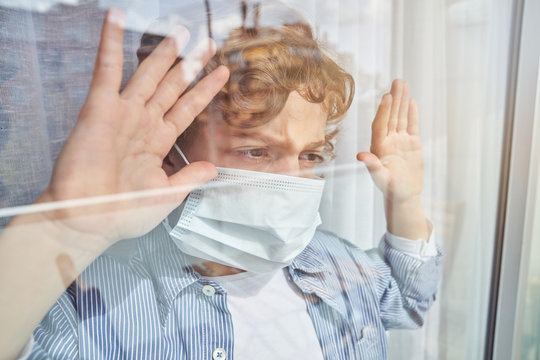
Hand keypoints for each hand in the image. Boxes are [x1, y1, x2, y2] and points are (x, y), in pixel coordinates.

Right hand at [39, 8, 228, 244]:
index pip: (187, 108)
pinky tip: (116, 19)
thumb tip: (213, 169)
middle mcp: (143, 123)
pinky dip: (109, 44)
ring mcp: (123, 114)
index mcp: (158, 141)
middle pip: (172, 86)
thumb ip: (189, 178)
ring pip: (147, 75)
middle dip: (190, 64)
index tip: (222, 74)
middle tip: (208, 43)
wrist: (88, 221)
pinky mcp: (100, 109)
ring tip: (180, 31)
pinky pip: (106, 71)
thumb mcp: (166, 196)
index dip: (205, 89)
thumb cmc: (122, 213)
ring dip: (163, 53)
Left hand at [357, 79, 428, 239]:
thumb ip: (372, 166)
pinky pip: (411, 125)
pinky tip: (411, 101)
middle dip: (394, 99)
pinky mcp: (411, 144)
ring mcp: (400, 141)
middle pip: (391, 116)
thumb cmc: (391, 189)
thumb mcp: (381, 179)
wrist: (404, 196)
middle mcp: (388, 141)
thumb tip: (360, 156)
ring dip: (402, 101)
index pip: (381, 125)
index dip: (383, 111)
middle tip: (397, 81)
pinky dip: (411, 113)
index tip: (386, 97)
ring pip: (401, 117)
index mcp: (379, 147)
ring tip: (403, 84)